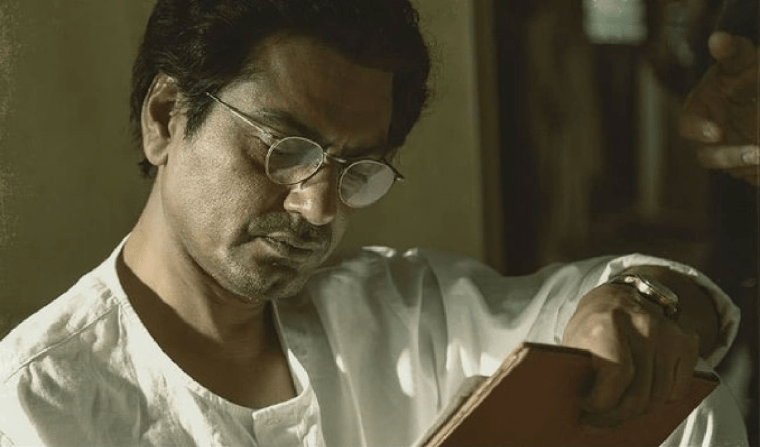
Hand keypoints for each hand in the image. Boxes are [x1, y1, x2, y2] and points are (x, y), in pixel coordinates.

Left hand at [561, 283, 699, 427]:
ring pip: (660, 396)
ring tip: (617, 415)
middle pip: (640, 392)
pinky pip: (678, 389)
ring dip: (638, 413)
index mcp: (609, 322)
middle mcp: (644, 324)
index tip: (587, 410)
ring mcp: (669, 332)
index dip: (602, 402)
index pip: (617, 375)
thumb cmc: (591, 326)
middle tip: (598, 423)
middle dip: (617, 416)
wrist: (619, 296)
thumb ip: (577, 370)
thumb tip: (576, 414)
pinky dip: (660, 401)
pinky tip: (640, 397)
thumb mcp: (575, 341)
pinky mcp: (687, 341)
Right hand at [679, 32, 758, 184]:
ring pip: (732, 168)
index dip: (698, 131)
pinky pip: (751, 173)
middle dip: (730, 157)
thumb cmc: (746, 72)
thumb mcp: (741, 60)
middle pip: (709, 156)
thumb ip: (731, 51)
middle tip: (756, 153)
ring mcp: (726, 151)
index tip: (716, 132)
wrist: (757, 90)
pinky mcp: (745, 163)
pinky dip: (759, 171)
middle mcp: (708, 137)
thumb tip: (718, 38)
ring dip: (748, 166)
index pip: (688, 126)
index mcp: (698, 112)